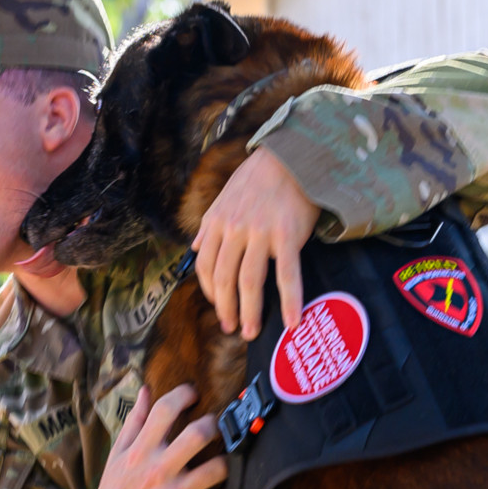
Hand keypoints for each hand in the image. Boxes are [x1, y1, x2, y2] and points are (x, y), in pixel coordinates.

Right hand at [83, 383, 225, 488]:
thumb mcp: (117, 455)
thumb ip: (135, 423)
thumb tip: (147, 391)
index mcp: (140, 452)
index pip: (165, 410)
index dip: (183, 394)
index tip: (192, 394)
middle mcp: (159, 472)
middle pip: (198, 435)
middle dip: (213, 424)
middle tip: (215, 426)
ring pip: (217, 468)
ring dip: (226, 459)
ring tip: (224, 457)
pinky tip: (218, 488)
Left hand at [194, 147, 320, 340]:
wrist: (292, 157)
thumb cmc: (260, 178)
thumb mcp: (225, 196)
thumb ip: (209, 224)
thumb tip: (194, 246)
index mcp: (217, 222)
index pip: (205, 266)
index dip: (209, 292)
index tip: (219, 306)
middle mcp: (234, 229)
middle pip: (224, 279)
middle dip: (226, 309)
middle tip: (232, 328)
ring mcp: (260, 233)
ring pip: (249, 283)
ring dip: (250, 313)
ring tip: (251, 331)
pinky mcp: (287, 236)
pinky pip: (286, 276)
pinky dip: (289, 302)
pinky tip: (291, 321)